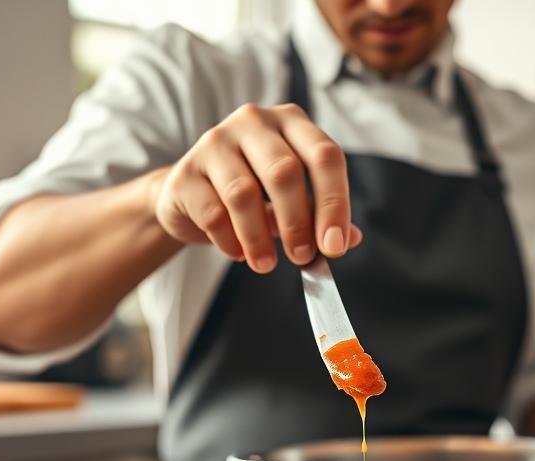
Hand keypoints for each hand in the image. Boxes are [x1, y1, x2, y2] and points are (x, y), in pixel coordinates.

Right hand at [153, 102, 362, 273]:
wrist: (190, 194)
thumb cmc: (252, 192)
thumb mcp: (292, 200)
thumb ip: (320, 215)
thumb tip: (348, 239)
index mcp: (291, 122)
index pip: (324, 155)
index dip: (334, 203)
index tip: (335, 245)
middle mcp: (254, 122)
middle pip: (284, 172)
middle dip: (297, 223)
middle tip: (301, 257)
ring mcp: (215, 142)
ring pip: (243, 194)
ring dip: (259, 238)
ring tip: (266, 264)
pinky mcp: (185, 171)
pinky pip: (213, 213)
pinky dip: (230, 241)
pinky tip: (237, 252)